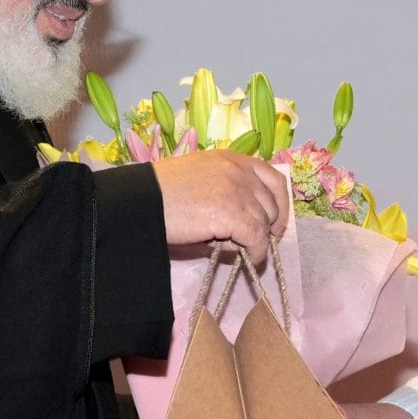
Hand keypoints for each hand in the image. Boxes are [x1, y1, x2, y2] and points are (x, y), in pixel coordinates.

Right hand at [155, 149, 292, 258]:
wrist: (138, 201)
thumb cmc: (158, 194)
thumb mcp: (199, 182)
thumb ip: (225, 195)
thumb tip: (242, 229)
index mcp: (231, 159)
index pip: (273, 178)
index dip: (279, 204)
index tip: (274, 223)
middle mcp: (239, 171)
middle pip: (271, 203)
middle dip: (266, 225)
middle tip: (253, 241)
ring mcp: (237, 191)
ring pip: (264, 223)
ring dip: (255, 239)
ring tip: (237, 248)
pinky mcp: (231, 213)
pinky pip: (256, 238)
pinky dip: (256, 252)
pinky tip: (248, 259)